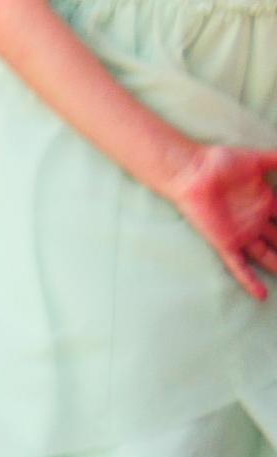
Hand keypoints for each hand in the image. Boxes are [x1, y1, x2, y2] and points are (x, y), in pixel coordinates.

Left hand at [167, 147, 276, 298]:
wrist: (189, 170)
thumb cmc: (219, 162)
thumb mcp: (256, 161)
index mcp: (266, 203)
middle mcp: (257, 221)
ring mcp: (242, 233)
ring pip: (267, 257)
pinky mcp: (224, 242)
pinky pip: (238, 265)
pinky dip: (249, 280)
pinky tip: (261, 295)